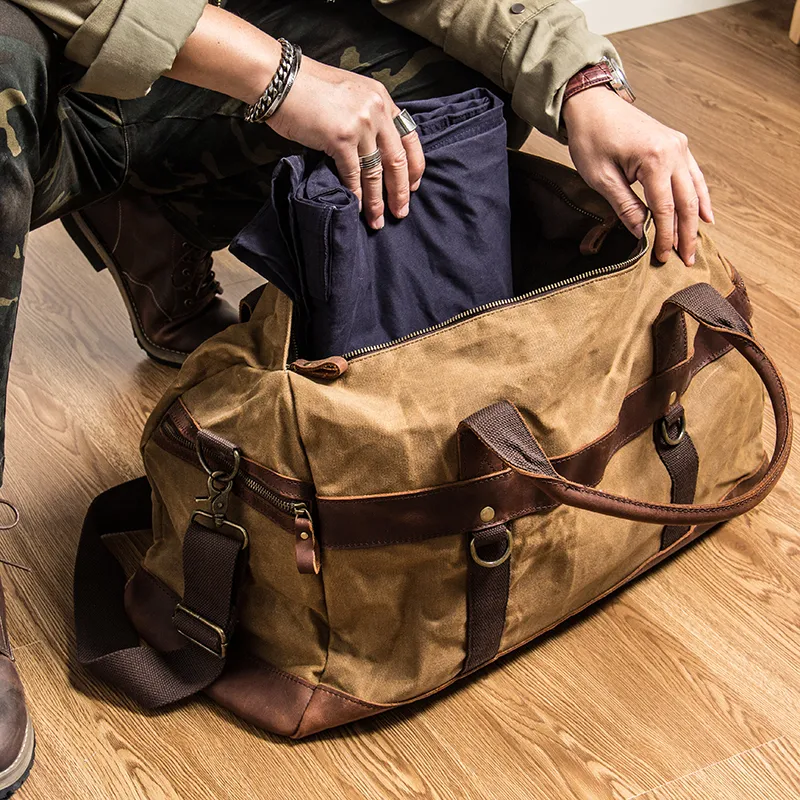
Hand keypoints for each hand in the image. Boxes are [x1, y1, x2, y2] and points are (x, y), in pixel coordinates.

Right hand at [268, 57, 424, 229]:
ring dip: (376, 200)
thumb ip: (368, 115)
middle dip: (400, 191)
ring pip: (375, 171)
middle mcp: (376, 110)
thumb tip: (374, 148)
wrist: (279, 78)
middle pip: (397, 159)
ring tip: (377, 220)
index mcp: (382, 98)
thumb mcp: (350, 94)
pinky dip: (355, 194)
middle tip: (400, 213)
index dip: (414, 166)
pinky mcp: (340, 138)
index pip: (409, 138)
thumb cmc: (309, 88)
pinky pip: (353, 174)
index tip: (413, 186)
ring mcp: (360, 124)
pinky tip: (356, 208)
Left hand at [562, 87, 712, 265]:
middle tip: (686, 261)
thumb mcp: (601, 178)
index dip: (665, 237)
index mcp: (655, 159)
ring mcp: (679, 145)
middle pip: (686, 202)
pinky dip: (699, 197)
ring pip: (695, 189)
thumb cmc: (591, 138)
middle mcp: (674, 150)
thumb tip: (641, 234)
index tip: (662, 258)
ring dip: (696, 219)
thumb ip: (625, 206)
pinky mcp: (676, 144)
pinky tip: (704, 215)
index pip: (665, 209)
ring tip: (696, 245)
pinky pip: (693, 175)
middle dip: (687, 234)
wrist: (591, 104)